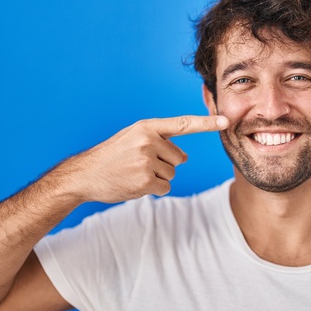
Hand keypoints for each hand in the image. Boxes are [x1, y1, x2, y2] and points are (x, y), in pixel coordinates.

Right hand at [62, 115, 227, 202]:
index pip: (183, 124)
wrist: (85, 174)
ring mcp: (146, 161)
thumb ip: (160, 142)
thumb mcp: (133, 139)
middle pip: (179, 158)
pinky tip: (135, 184)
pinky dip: (154, 189)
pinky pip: (164, 187)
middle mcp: (148, 141)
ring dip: (157, 177)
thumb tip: (185, 157)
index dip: (206, 123)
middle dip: (165, 164)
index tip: (226, 121)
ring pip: (172, 174)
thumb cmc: (111, 157)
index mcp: (147, 127)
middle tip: (139, 164)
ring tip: (134, 173)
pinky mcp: (145, 180)